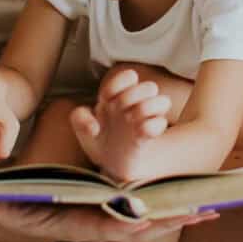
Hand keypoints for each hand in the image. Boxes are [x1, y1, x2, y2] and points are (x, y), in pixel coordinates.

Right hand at [0, 200, 215, 241]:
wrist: (15, 217)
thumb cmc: (11, 208)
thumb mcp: (3, 206)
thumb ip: (2, 205)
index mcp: (73, 227)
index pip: (103, 229)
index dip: (125, 225)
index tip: (147, 220)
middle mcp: (94, 229)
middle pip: (137, 230)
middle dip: (168, 222)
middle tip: (199, 214)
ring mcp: (105, 225)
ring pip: (147, 225)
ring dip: (176, 218)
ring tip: (208, 210)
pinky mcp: (112, 216)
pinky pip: (144, 216)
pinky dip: (168, 211)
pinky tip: (191, 205)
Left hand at [70, 67, 172, 181]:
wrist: (113, 164)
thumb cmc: (100, 139)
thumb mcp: (82, 128)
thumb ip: (79, 118)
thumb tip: (93, 126)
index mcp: (119, 96)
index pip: (128, 77)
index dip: (118, 85)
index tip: (107, 99)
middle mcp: (137, 105)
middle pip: (149, 87)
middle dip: (133, 97)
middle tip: (121, 111)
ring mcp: (146, 119)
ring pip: (163, 102)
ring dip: (147, 109)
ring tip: (131, 120)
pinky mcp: (151, 136)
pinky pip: (161, 124)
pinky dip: (151, 127)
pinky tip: (138, 133)